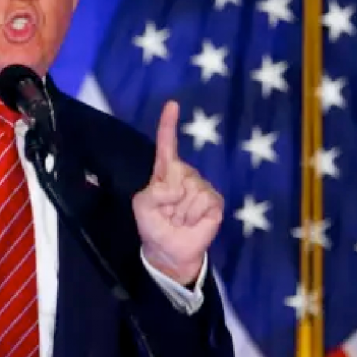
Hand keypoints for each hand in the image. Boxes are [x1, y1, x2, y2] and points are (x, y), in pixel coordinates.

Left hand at [132, 100, 223, 285]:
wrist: (171, 251)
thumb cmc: (154, 226)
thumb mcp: (142, 207)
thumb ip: (153, 193)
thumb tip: (177, 190)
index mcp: (165, 172)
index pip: (167, 145)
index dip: (168, 125)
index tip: (172, 104)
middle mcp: (185, 174)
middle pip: (179, 172)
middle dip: (169, 196)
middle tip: (168, 213)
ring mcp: (201, 186)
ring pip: (192, 189)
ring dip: (182, 210)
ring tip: (179, 219)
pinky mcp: (214, 201)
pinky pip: (204, 200)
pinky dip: (194, 215)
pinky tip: (192, 222)